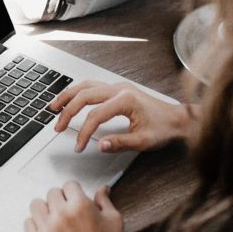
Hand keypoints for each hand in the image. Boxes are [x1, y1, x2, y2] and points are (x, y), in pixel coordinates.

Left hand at [25, 181, 129, 231]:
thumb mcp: (113, 220)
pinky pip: (28, 223)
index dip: (74, 191)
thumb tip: (101, 189)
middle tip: (68, 210)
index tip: (75, 198)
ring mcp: (48, 230)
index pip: (69, 184)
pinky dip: (35, 224)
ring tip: (54, 217)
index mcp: (80, 206)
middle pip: (52, 192)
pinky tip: (46, 229)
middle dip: (61, 199)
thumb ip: (104, 200)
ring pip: (36, 204)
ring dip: (45, 209)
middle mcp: (62, 215)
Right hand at [50, 81, 192, 152]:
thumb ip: (120, 143)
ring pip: (86, 85)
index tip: (79, 146)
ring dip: (68, 95)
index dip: (84, 132)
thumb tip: (100, 145)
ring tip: (54, 107)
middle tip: (57, 126)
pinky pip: (92, 85)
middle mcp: (119, 89)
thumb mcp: (143, 141)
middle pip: (85, 95)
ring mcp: (118, 86)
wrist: (178, 119)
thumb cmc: (164, 129)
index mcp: (125, 100)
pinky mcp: (117, 89)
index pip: (95, 115)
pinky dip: (78, 92)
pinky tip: (70, 99)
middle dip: (68, 111)